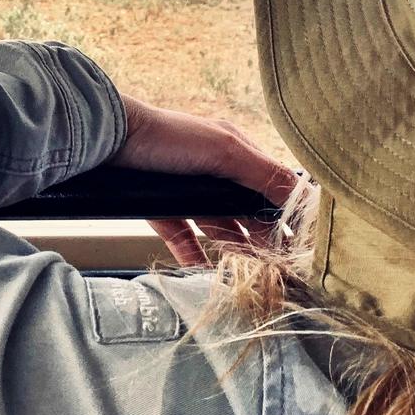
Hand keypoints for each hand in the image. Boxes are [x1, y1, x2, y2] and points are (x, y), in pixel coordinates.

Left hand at [111, 92, 301, 266]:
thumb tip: (307, 197)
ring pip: (221, 229)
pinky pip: (185, 240)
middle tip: (282, 269)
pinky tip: (206, 273)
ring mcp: (189, 194)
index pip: (272, 187)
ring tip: (252, 276)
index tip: (304, 242)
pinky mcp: (163, 212)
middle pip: (249, 212)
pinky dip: (196, 257)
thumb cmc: (169, 138)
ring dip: (236, 250)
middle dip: (265, 239)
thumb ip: (265, 175)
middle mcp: (216, 173)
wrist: (107, 141)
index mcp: (236, 152)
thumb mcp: (225, 151)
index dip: (288, 214)